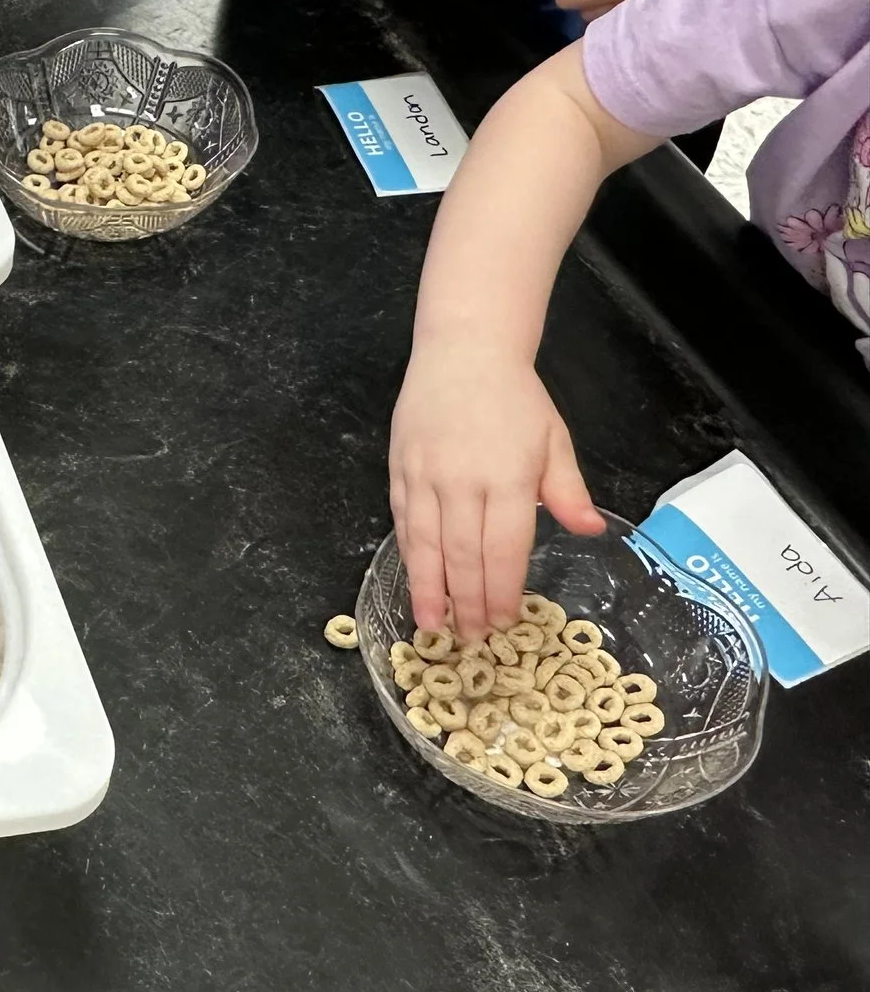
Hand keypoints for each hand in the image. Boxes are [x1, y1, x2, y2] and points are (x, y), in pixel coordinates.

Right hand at [390, 343, 603, 642]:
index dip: (504, 589)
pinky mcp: (399, 469)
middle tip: (471, 639)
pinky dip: (408, 553)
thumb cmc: (514, 398)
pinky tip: (414, 578)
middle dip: (468, 602)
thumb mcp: (553, 440)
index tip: (506, 622)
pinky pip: (402, 520)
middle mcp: (462, 480)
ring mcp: (425, 475)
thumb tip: (591, 529)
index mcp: (507, 476)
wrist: (463, 352)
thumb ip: (567, 490)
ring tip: (431, 625)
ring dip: (428, 588)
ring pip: (424, 543)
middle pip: (462, 554)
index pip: (505, 546)